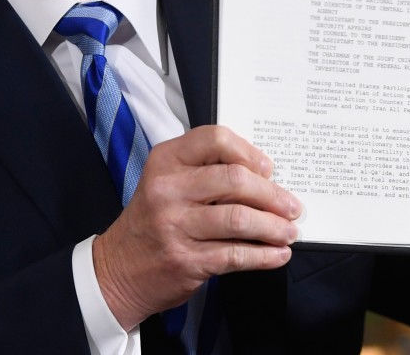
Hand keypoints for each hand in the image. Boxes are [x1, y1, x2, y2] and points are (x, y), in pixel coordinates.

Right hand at [92, 125, 301, 329]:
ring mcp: (174, 225)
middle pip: (235, 180)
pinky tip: (277, 254)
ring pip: (240, 219)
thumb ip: (208, 171)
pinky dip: (264, 255)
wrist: (117, 269)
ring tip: (288, 231)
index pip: (216, 139)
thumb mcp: (169, 181)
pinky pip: (236, 255)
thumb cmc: (154, 220)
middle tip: (292, 206)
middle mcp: (167, 189)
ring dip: (274, 227)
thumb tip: (265, 177)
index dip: (250, 152)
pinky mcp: (185, 260)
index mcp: (167, 160)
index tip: (268, 169)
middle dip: (273, 195)